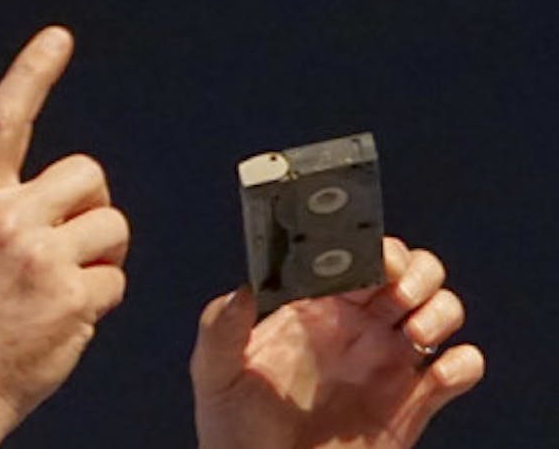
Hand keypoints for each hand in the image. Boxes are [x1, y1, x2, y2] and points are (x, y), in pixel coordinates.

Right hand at [0, 27, 128, 448]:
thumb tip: (53, 201)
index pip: (3, 121)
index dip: (31, 73)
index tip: (58, 38)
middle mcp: (7, 220)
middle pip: (89, 174)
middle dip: (93, 206)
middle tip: (72, 244)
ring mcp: (42, 259)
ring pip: (113, 228)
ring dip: (102, 257)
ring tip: (63, 289)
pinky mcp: (73, 298)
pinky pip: (116, 281)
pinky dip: (100, 301)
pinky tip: (65, 321)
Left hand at [191, 237, 484, 448]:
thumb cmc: (234, 430)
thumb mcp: (215, 371)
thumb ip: (222, 326)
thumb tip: (244, 288)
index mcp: (315, 308)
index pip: (358, 256)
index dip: (373, 248)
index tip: (372, 260)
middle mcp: (357, 328)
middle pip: (411, 272)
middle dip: (417, 271)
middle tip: (399, 294)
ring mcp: (387, 363)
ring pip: (442, 310)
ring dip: (442, 311)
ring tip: (415, 336)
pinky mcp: (412, 404)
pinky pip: (460, 369)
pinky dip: (463, 364)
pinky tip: (436, 375)